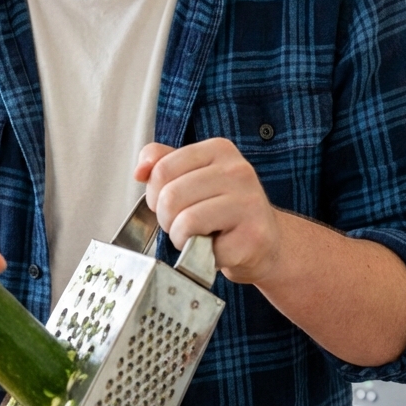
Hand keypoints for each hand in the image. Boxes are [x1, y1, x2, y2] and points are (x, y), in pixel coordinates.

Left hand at [135, 139, 281, 284]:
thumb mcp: (192, 176)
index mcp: (220, 149)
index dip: (155, 194)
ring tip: (197, 237)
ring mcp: (249, 203)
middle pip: (170, 196)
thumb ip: (161, 163)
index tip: (171, 204)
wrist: (265, 243)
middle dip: (167, 219)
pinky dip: (200, 256)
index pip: (162, 169)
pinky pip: (204, 249)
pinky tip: (215, 250)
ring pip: (185, 222)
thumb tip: (140, 170)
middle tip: (183, 225)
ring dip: (181, 238)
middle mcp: (238, 171)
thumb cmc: (222, 210)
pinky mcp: (254, 237)